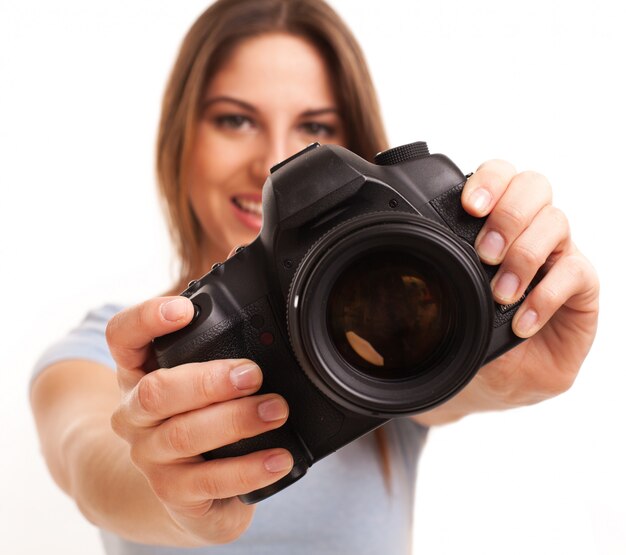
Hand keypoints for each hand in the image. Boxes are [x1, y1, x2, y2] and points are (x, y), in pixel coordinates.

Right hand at [106, 297, 292, 544]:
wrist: (181, 486)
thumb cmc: (196, 413)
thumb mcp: (199, 370)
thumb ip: (219, 328)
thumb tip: (244, 254)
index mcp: (140, 371)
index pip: (123, 336)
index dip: (148, 319)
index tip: (185, 308)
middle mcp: (136, 413)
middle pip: (156, 392)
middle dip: (207, 380)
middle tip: (252, 374)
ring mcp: (151, 455)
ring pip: (183, 436)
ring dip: (235, 421)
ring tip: (278, 410)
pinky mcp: (175, 493)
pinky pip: (209, 482)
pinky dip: (248, 469)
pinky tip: (280, 457)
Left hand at [459, 160, 599, 409]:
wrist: (497, 378)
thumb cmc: (472, 329)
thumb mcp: (447, 298)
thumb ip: (437, 269)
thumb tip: (408, 253)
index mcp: (495, 221)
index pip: (501, 176)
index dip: (490, 181)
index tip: (469, 206)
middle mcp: (530, 230)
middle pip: (535, 187)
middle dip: (508, 216)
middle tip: (485, 253)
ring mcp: (558, 255)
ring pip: (556, 223)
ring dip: (524, 257)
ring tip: (501, 295)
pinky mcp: (581, 287)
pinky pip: (576, 272)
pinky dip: (546, 295)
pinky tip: (523, 322)